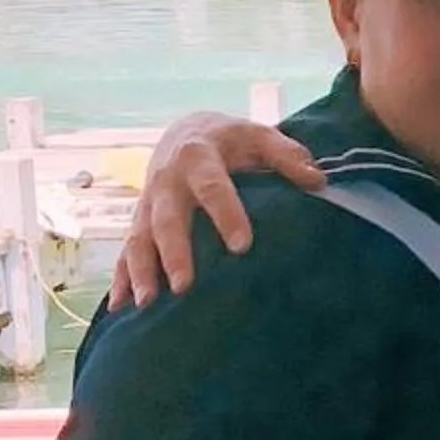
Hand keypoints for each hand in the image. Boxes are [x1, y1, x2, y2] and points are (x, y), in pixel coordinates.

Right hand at [114, 111, 323, 305]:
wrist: (185, 131)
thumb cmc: (231, 140)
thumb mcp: (259, 136)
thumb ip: (288, 156)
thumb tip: (319, 181)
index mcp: (198, 157)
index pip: (212, 187)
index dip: (226, 214)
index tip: (242, 245)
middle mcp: (167, 182)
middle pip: (167, 219)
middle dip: (174, 253)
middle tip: (185, 285)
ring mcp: (148, 204)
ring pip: (139, 239)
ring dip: (142, 271)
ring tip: (148, 302)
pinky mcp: (139, 221)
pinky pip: (125, 251)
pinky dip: (121, 279)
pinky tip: (120, 308)